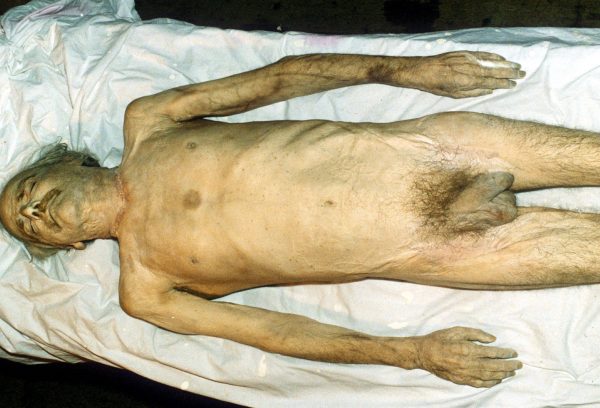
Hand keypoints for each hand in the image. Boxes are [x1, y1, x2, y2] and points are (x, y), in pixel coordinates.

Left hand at [401, 51, 524, 97]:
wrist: (422, 70)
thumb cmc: (436, 85)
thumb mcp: (453, 94)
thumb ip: (473, 92)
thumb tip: (490, 90)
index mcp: (467, 81)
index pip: (491, 82)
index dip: (504, 83)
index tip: (514, 84)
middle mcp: (470, 69)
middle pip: (494, 71)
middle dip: (509, 73)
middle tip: (522, 74)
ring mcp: (468, 59)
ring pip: (491, 62)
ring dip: (505, 64)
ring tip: (517, 66)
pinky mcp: (464, 53)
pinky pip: (482, 55)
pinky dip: (493, 57)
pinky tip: (501, 59)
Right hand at [414, 326, 522, 386]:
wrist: (423, 354)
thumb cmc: (439, 339)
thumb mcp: (456, 330)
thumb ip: (475, 333)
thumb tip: (492, 339)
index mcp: (467, 349)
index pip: (492, 352)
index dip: (505, 353)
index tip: (513, 352)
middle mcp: (468, 363)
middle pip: (493, 366)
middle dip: (508, 365)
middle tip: (519, 364)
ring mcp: (465, 373)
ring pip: (488, 376)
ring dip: (502, 374)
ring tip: (512, 372)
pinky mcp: (461, 380)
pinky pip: (479, 384)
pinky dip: (490, 383)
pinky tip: (497, 380)